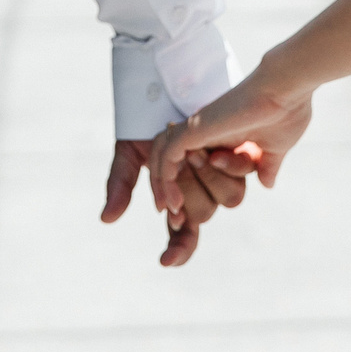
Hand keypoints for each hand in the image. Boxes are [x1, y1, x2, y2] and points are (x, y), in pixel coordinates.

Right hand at [101, 136, 253, 266]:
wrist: (173, 91)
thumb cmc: (148, 126)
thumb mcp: (129, 155)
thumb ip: (120, 185)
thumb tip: (107, 219)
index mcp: (178, 201)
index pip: (182, 236)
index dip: (177, 251)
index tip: (164, 260)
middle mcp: (204, 194)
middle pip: (202, 215)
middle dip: (187, 193)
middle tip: (178, 167)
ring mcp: (225, 178)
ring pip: (226, 200)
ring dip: (208, 178)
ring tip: (193, 153)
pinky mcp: (243, 160)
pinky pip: (242, 176)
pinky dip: (228, 165)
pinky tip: (213, 150)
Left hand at [148, 66, 314, 218]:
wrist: (288, 91)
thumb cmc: (287, 113)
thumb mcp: (275, 148)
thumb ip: (267, 164)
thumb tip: (267, 183)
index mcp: (222, 136)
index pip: (193, 161)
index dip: (189, 187)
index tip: (191, 216)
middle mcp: (205, 130)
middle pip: (173, 162)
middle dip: (170, 191)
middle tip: (177, 219)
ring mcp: (198, 128)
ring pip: (163, 158)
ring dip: (162, 187)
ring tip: (172, 213)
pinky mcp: (195, 128)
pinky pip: (166, 156)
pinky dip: (164, 178)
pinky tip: (173, 202)